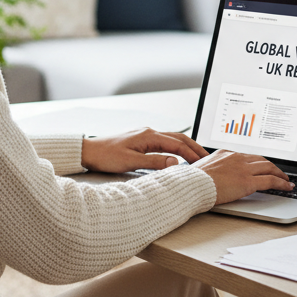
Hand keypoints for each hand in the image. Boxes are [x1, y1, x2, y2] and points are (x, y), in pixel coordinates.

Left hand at [81, 128, 208, 173]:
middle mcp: (149, 132)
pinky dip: (175, 147)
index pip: (177, 144)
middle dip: (194, 147)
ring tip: (197, 156)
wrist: (88, 151)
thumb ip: (154, 162)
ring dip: (186, 146)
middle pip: (178, 138)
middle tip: (207, 158)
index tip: (203, 163)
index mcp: (148, 135)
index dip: (192, 153)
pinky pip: (164, 141)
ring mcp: (145, 135)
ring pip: (172, 138)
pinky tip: (177, 153)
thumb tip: (176, 164)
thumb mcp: (131, 162)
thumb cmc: (106, 156)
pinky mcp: (140, 140)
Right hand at [194, 149, 292, 204]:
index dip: (257, 163)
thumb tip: (212, 175)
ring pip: (269, 168)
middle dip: (272, 166)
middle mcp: (236, 158)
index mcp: (225, 153)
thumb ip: (212, 169)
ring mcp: (243, 169)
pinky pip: (270, 180)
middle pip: (261, 160)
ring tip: (286, 180)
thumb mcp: (202, 169)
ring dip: (280, 174)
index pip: (247, 156)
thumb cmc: (192, 181)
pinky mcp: (248, 181)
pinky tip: (287, 187)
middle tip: (279, 172)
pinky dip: (281, 183)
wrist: (192, 185)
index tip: (261, 167)